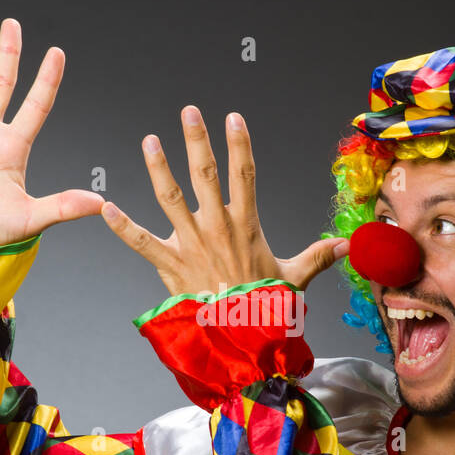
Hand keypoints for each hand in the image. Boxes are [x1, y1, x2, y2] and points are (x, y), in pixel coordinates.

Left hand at [100, 106, 348, 296]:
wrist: (238, 342)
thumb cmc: (264, 310)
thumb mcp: (293, 279)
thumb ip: (317, 256)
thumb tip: (347, 245)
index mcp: (245, 227)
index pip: (245, 175)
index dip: (240, 145)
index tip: (233, 118)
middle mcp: (216, 229)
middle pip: (206, 176)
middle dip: (197, 141)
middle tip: (189, 112)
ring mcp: (190, 245)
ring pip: (171, 199)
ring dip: (158, 168)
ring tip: (149, 141)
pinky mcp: (169, 266)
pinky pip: (142, 243)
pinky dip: (123, 227)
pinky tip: (106, 209)